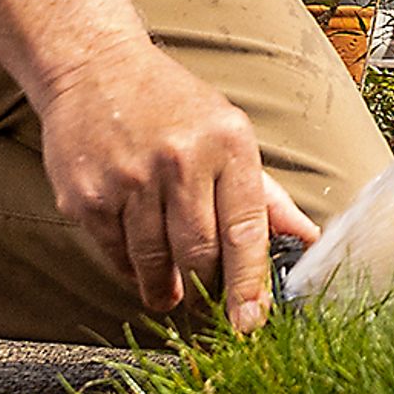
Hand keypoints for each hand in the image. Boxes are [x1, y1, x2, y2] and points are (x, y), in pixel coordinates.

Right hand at [32, 37, 317, 331]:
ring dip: (165, 288)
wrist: (95, 69)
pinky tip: (137, 261)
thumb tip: (307, 241)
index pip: (246, 229)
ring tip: (170, 292)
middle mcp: (180, 160)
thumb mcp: (230, 134)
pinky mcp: (86, 196)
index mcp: (228, 144)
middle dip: (207, 292)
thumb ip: (266, 194)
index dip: (249, 285)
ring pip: (154, 262)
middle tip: (208, 308)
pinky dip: (129, 269)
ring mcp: (129, 179)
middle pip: (200, 254)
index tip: (250, 325)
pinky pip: (114, 254)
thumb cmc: (173, 106)